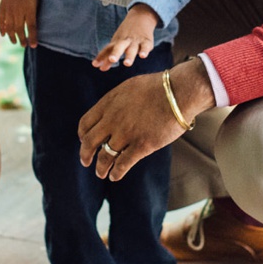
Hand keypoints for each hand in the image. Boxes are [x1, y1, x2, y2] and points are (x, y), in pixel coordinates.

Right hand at [0, 0, 39, 47]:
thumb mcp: (36, 2)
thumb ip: (34, 14)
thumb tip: (34, 28)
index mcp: (29, 9)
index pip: (31, 27)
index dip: (32, 37)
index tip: (33, 45)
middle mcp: (18, 10)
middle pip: (19, 29)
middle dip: (22, 39)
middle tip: (23, 45)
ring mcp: (9, 9)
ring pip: (9, 27)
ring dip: (12, 36)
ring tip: (15, 42)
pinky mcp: (2, 7)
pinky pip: (0, 20)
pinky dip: (1, 28)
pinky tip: (3, 34)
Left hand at [78, 59, 214, 180]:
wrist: (179, 92)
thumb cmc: (158, 87)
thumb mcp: (128, 87)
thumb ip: (115, 101)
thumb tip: (109, 112)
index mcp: (108, 103)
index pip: (85, 123)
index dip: (83, 135)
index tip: (84, 141)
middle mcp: (113, 119)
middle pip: (90, 142)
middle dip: (85, 155)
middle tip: (86, 162)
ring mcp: (126, 133)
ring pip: (104, 156)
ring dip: (100, 168)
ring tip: (101, 173)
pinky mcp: (142, 146)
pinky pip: (123, 164)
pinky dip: (116, 172)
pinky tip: (114, 176)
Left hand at [92, 4, 160, 69]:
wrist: (140, 17)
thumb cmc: (125, 35)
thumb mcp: (116, 43)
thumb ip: (108, 57)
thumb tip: (100, 69)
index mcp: (116, 42)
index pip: (107, 50)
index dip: (101, 57)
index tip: (95, 65)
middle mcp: (125, 41)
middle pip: (119, 47)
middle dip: (115, 53)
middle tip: (112, 59)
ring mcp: (135, 41)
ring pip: (132, 49)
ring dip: (129, 56)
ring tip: (126, 64)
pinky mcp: (146, 41)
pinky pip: (145, 46)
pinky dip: (144, 51)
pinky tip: (142, 56)